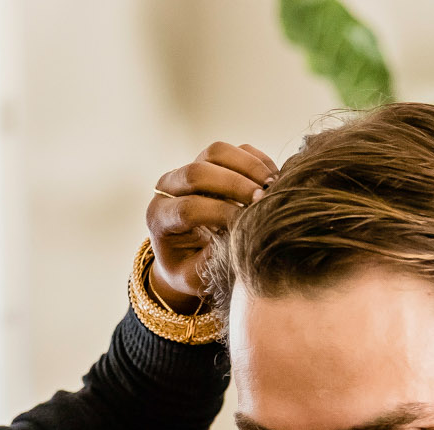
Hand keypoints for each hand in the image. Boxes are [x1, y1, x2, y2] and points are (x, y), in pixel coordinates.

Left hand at [145, 141, 278, 311]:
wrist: (185, 252)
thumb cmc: (189, 269)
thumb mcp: (194, 276)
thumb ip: (211, 261)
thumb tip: (238, 238)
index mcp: (160, 217)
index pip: (187, 207)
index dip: (218, 212)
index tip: (244, 223)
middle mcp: (169, 187)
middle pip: (197, 172)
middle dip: (234, 184)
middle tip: (262, 200)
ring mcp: (190, 169)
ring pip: (216, 153)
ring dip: (248, 166)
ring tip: (272, 186)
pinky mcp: (211, 161)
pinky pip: (235, 150)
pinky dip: (257, 161)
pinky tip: (274, 180)